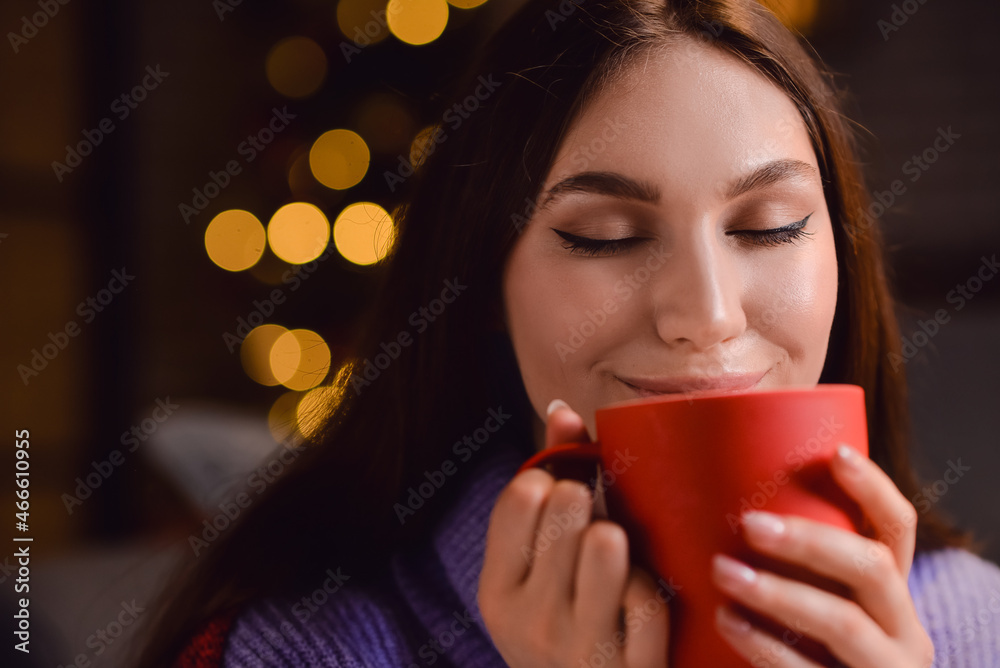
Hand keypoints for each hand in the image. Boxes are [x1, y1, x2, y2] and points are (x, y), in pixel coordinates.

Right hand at [478, 401, 669, 667]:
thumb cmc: (564, 628)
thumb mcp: (535, 573)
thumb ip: (548, 488)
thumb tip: (561, 407)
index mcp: (497, 590)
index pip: (523, 491)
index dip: (553, 480)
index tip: (565, 500)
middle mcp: (527, 621)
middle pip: (567, 507)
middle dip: (589, 503)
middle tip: (595, 524)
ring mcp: (577, 652)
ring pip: (608, 544)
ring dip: (623, 540)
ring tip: (619, 557)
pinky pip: (650, 599)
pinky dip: (653, 590)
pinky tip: (644, 596)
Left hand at [710, 443, 934, 666]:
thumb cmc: (803, 656)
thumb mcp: (812, 610)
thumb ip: (788, 569)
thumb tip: (715, 501)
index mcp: (891, 596)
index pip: (898, 529)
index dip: (873, 487)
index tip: (835, 453)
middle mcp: (903, 632)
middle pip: (873, 568)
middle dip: (810, 541)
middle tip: (748, 524)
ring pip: (845, 624)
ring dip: (780, 593)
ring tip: (722, 572)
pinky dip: (766, 646)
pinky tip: (726, 621)